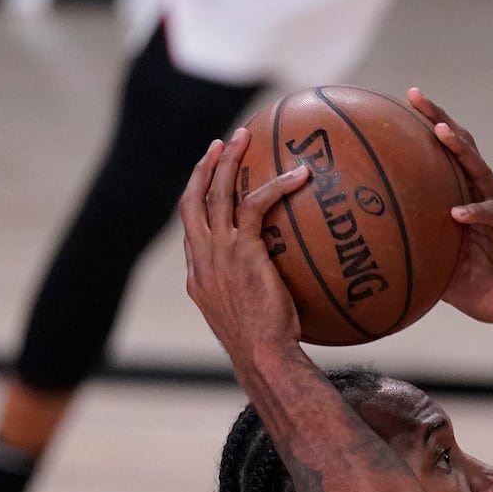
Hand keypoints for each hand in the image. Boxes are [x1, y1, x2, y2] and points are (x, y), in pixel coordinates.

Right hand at [180, 128, 311, 354]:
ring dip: (228, 161)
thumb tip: (290, 290)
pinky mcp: (243, 250)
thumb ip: (260, 296)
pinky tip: (300, 174)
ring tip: (244, 136)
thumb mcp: (255, 318)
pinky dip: (277, 185)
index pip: (193, 229)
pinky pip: (257, 205)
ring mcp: (218, 252)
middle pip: (192, 200)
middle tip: (221, 143)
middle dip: (203, 168)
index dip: (198, 202)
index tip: (209, 182)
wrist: (262, 355)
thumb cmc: (269, 347)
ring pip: (216, 193)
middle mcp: (202, 259)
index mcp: (199, 275)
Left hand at [407, 89, 492, 324]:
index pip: (445, 159)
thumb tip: (378, 262)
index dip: (424, 132)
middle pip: (462, 149)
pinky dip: (476, 214)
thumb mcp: (448, 276)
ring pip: (480, 172)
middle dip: (439, 120)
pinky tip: (457, 213)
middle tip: (415, 95)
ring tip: (439, 132)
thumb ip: (422, 261)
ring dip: (460, 150)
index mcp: (468, 203)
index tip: (396, 107)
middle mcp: (485, 198)